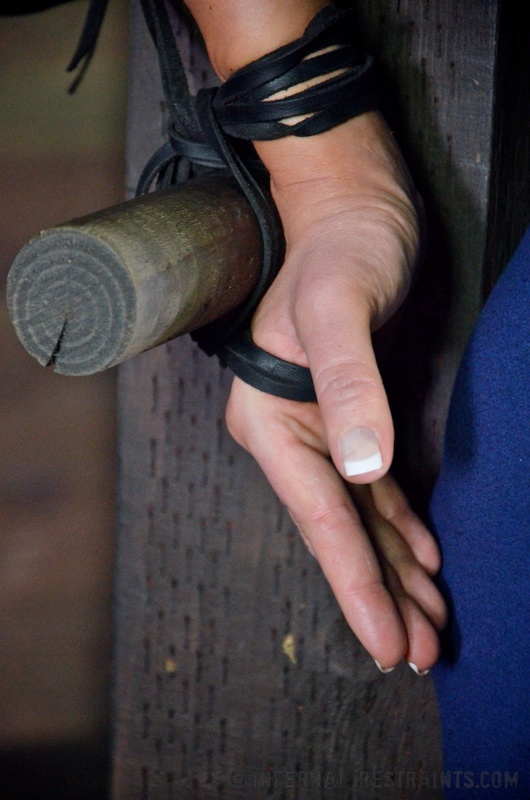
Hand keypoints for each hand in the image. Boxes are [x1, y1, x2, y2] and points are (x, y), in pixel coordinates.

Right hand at [225, 111, 445, 670]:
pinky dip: (397, 522)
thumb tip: (364, 468)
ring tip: (428, 621)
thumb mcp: (343, 307)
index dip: (357, 583)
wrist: (349, 206)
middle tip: (420, 652)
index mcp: (273, 418)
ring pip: (360, 516)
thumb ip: (349, 385)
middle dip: (381, 592)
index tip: (385, 641)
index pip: (321, 517)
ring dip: (395, 568)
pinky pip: (373, 487)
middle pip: (341, 530)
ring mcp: (319, 428)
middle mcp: (290, 433)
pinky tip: (420, 553)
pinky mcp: (350, 416)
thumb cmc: (342, 247)